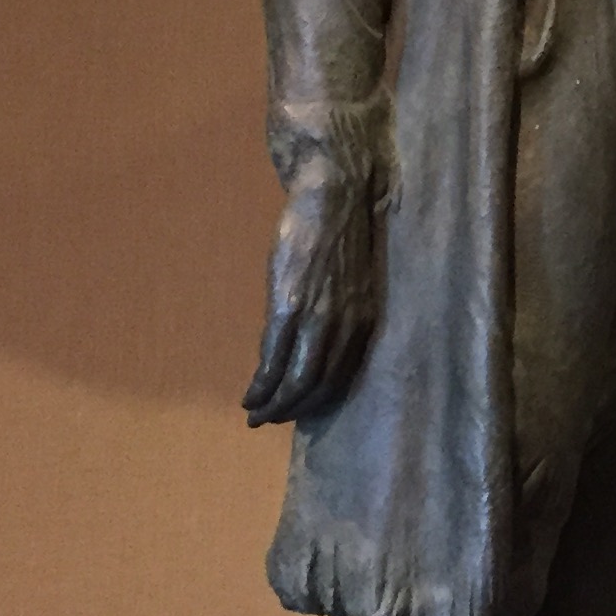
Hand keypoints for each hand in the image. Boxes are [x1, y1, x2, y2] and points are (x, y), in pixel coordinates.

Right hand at [244, 162, 385, 424]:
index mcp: (364, 321)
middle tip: (269, 421)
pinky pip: (274, 359)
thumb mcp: (350, 283)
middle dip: (293, 410)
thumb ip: (338, 314)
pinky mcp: (288, 306)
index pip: (341, 377)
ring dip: (274, 405)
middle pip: (319, 387)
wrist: (335, 194)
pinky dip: (261, 384)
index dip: (317, 401)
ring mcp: (317, 318)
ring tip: (256, 414)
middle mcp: (346, 326)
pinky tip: (250, 396)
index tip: (298, 411)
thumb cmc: (341, 233)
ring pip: (296, 381)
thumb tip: (312, 342)